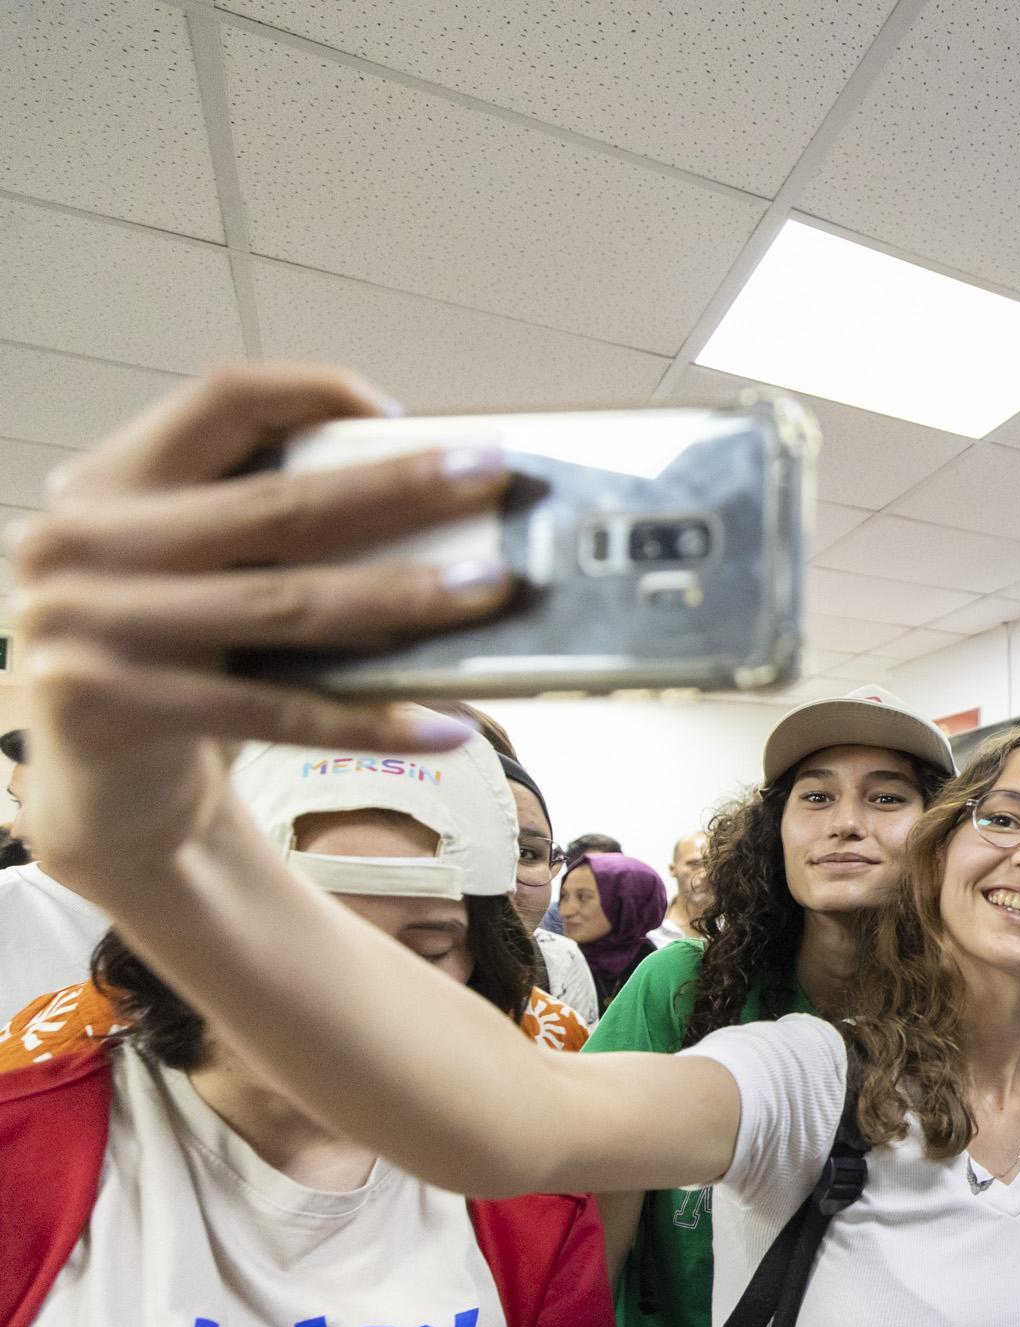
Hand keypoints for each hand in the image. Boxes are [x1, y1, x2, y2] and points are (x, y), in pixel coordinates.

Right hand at [7, 363, 513, 901]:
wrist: (97, 794)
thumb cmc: (172, 669)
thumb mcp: (196, 580)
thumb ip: (267, 536)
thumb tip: (438, 520)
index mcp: (106, 486)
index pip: (218, 401)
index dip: (312, 391)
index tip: (398, 416)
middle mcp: (80, 543)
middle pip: (276, 504)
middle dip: (399, 489)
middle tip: (490, 479)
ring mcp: (86, 623)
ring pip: (286, 603)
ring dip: (405, 596)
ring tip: (489, 590)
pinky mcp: (112, 705)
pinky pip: (277, 709)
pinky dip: (370, 720)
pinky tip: (444, 727)